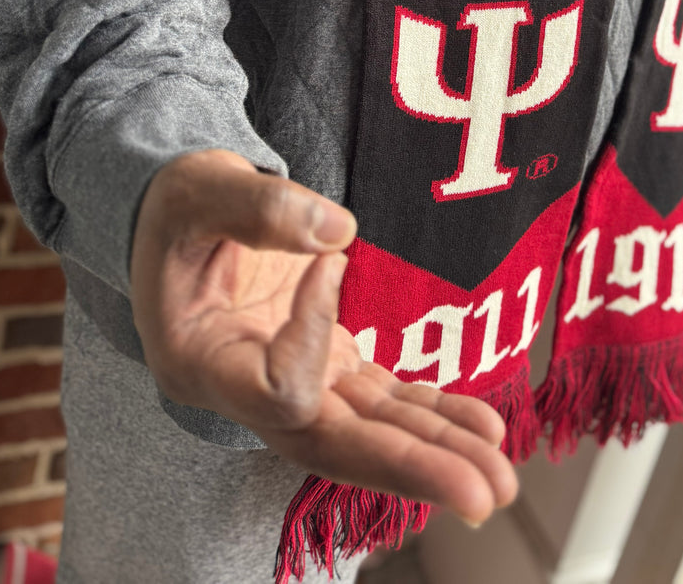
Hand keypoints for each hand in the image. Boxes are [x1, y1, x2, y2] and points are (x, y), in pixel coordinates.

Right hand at [130, 150, 517, 525]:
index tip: (330, 258)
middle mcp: (251, 395)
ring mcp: (298, 385)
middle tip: (479, 493)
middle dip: (411, 466)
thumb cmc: (181, 207)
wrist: (185, 222)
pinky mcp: (332, 367)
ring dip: (439, 454)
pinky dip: (435, 415)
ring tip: (501, 478)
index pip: (280, 388)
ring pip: (371, 433)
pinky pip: (386, 403)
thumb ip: (259, 208)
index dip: (315, 332)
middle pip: (336, 447)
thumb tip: (340, 233)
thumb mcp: (199, 188)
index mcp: (204, 363)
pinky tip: (487, 430)